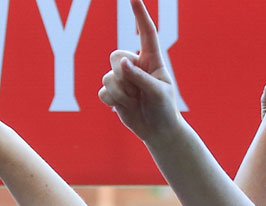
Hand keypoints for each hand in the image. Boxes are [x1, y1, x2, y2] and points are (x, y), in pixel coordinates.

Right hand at [98, 0, 183, 141]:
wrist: (157, 130)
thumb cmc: (163, 108)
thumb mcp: (157, 91)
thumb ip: (139, 76)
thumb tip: (121, 63)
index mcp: (152, 59)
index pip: (146, 33)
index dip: (139, 15)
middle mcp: (135, 65)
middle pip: (116, 56)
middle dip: (123, 75)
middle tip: (137, 91)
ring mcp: (122, 79)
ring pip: (108, 76)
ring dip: (120, 93)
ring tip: (134, 101)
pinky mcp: (113, 93)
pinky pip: (102, 91)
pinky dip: (112, 101)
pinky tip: (123, 107)